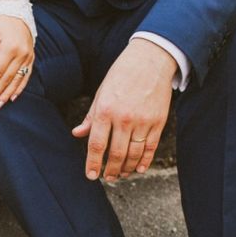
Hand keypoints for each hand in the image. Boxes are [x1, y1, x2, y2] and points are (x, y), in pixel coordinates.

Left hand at [0, 16, 35, 110]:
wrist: (17, 13)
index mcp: (10, 47)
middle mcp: (21, 54)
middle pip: (6, 79)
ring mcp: (28, 58)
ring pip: (16, 81)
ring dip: (6, 95)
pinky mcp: (31, 60)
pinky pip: (25, 77)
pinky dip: (18, 89)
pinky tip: (11, 98)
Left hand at [72, 38, 176, 180]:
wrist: (151, 59)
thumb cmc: (122, 75)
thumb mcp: (102, 93)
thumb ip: (91, 116)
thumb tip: (77, 134)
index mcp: (106, 110)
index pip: (97, 144)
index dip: (93, 163)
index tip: (91, 175)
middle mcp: (124, 118)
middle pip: (116, 153)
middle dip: (110, 169)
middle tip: (107, 177)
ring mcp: (143, 121)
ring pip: (134, 153)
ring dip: (127, 168)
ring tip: (121, 174)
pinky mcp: (158, 121)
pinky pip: (151, 147)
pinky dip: (145, 161)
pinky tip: (139, 168)